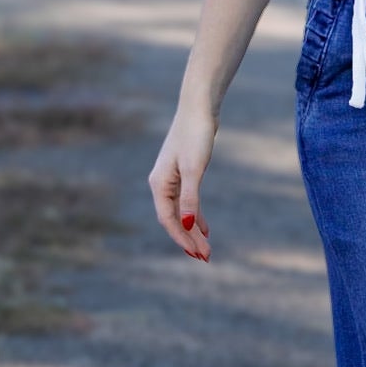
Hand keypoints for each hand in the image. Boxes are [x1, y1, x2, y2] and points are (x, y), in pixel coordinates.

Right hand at [148, 102, 216, 259]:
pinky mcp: (182, 173)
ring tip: (205, 248)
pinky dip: (195, 216)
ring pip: (181, 212)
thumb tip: (189, 225)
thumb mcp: (194, 169)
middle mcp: (161, 184)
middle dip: (189, 239)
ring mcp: (171, 179)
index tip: (197, 253)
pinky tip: (204, 227)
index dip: (182, 238)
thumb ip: (191, 198)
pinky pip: (186, 202)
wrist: (199, 109)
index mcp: (159, 184)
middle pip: (174, 219)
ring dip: (192, 230)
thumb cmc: (195, 136)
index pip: (168, 220)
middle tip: (206, 257)